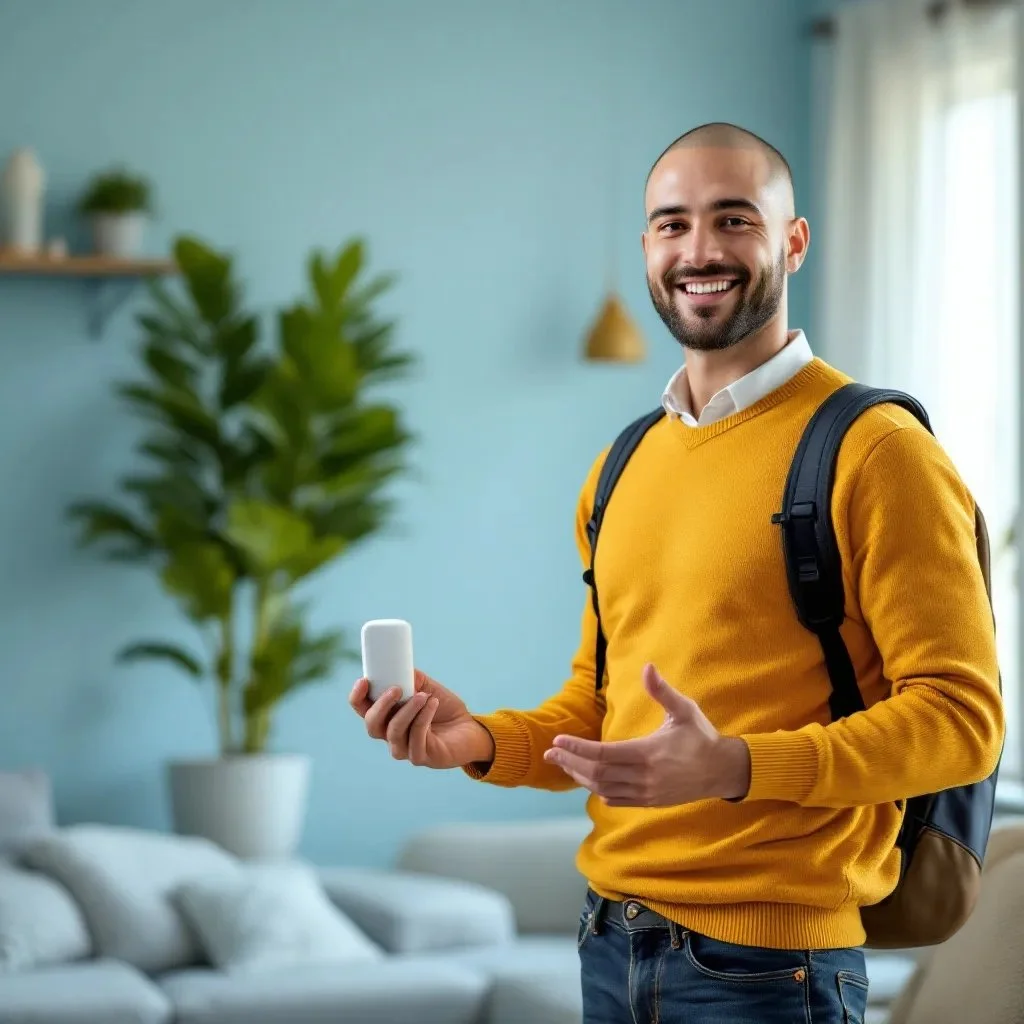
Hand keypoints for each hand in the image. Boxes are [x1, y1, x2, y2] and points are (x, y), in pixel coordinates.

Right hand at [349, 670, 494, 769]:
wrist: (468, 727)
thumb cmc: (442, 707)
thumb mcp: (426, 687)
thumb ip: (411, 678)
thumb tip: (399, 667)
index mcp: (386, 716)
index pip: (362, 709)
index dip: (357, 697)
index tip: (364, 680)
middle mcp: (390, 735)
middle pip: (372, 725)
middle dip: (381, 705)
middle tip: (396, 689)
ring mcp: (404, 749)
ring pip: (394, 732)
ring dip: (407, 710)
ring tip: (423, 695)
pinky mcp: (421, 757)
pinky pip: (416, 738)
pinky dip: (423, 718)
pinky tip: (433, 703)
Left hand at [543, 663, 750, 804]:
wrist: (723, 770)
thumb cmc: (702, 737)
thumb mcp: (684, 710)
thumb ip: (662, 691)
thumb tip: (647, 667)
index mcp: (647, 753)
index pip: (603, 753)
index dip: (578, 747)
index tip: (558, 739)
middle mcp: (643, 777)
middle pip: (596, 773)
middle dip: (570, 762)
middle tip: (550, 752)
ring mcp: (646, 792)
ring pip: (603, 789)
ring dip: (581, 776)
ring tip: (565, 763)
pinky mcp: (650, 801)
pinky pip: (616, 799)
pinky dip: (598, 790)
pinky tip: (588, 780)